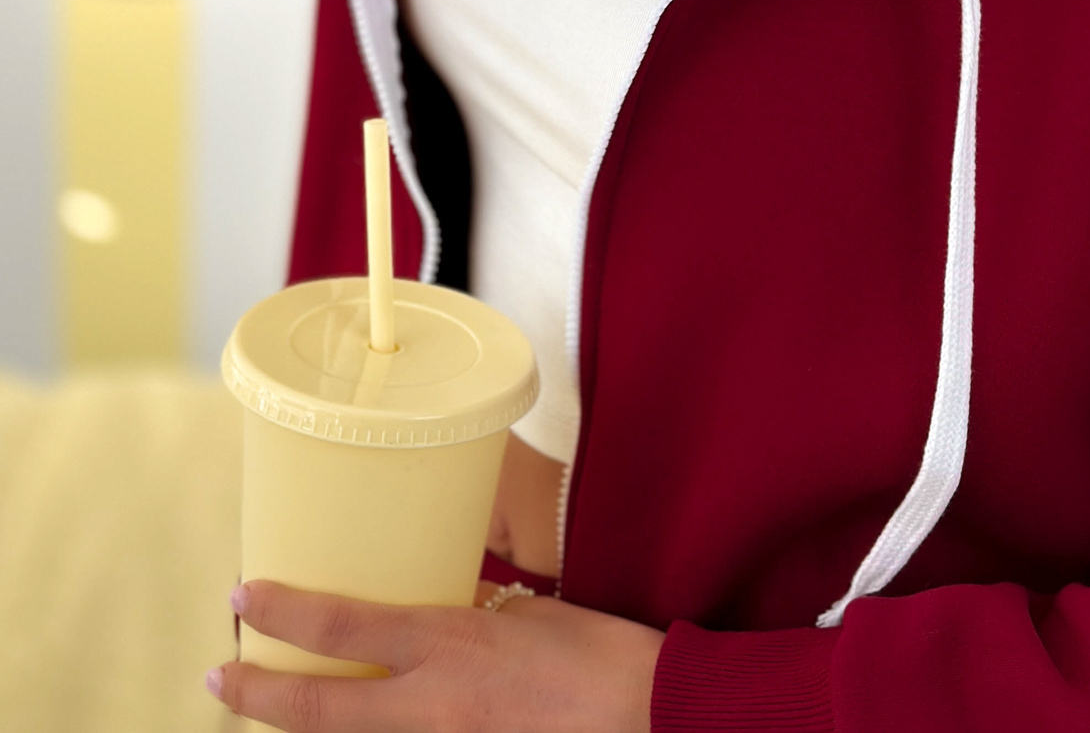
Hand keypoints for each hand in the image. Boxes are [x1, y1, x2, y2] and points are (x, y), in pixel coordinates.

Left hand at [207, 577, 662, 730]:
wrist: (646, 718)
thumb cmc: (599, 656)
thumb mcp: (526, 614)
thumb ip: (472, 614)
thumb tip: (445, 608)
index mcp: (447, 647)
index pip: (341, 624)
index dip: (282, 612)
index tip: (243, 595)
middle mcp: (430, 709)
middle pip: (318, 710)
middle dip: (259, 696)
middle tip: (218, 676)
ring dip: (307, 725)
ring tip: (274, 705)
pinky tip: (354, 727)